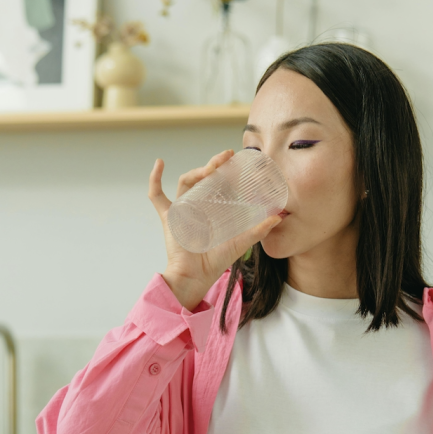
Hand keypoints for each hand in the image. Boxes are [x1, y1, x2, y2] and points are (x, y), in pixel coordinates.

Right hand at [149, 149, 281, 311]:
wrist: (196, 276)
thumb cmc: (216, 261)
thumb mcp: (241, 242)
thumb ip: (258, 230)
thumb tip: (278, 217)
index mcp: (213, 209)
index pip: (218, 183)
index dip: (225, 170)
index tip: (235, 159)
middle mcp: (197, 206)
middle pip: (202, 178)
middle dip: (213, 165)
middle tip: (226, 157)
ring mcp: (181, 209)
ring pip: (186, 182)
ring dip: (197, 171)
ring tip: (210, 168)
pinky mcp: (168, 217)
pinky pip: (156, 195)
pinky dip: (154, 178)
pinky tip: (159, 162)